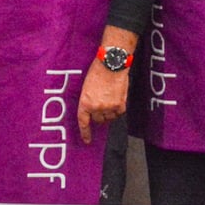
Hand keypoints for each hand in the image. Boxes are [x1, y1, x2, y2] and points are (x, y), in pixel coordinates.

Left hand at [76, 26, 136, 143]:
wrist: (112, 64)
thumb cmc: (97, 71)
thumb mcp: (87, 86)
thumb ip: (88, 100)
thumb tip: (91, 109)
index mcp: (85, 103)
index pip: (84, 122)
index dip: (85, 133)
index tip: (87, 140)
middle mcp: (96, 107)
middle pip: (98, 120)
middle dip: (99, 116)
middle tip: (101, 109)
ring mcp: (109, 107)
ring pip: (109, 117)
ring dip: (109, 113)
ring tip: (109, 100)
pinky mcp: (121, 104)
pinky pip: (119, 113)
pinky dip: (118, 109)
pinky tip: (117, 100)